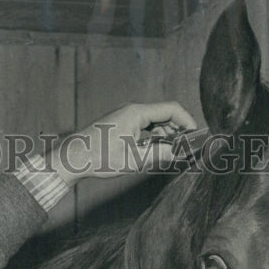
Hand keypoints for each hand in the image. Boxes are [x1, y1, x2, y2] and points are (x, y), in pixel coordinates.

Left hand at [49, 101, 196, 186]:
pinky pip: (144, 127)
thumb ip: (159, 154)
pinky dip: (153, 137)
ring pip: (155, 122)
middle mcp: (132, 111)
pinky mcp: (120, 125)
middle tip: (187, 148)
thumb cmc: (98, 157)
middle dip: (178, 130)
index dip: (187, 122)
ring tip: (172, 153)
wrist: (72, 158)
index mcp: (137, 113)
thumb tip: (180, 153)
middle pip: (164, 115)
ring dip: (166, 135)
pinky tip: (155, 151)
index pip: (172, 109)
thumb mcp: (133, 159)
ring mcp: (125, 117)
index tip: (196, 136)